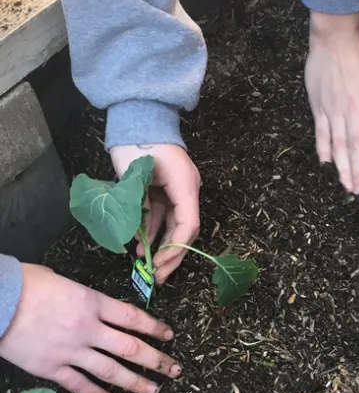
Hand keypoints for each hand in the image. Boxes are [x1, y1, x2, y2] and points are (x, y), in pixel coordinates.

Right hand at [0, 263, 181, 392]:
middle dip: (155, 360)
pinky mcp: (51, 368)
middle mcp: (88, 328)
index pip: (134, 317)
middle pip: (130, 347)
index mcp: (93, 303)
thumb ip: (85, 297)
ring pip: (111, 370)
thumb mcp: (64, 281)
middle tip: (173, 369)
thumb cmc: (27, 284)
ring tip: (153, 390)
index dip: (155, 327)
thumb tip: (94, 304)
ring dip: (135, 382)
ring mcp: (71, 350)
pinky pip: (80, 385)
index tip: (169, 335)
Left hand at [110, 144, 200, 283]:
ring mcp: (178, 190)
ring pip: (175, 225)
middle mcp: (187, 190)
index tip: (159, 264)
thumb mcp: (134, 177)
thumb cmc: (138, 143)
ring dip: (162, 245)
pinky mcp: (167, 190)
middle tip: (157, 276)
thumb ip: (139, 206)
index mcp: (185, 185)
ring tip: (146, 264)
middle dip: (173, 254)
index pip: (189, 224)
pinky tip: (141, 244)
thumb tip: (139, 236)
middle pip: (186, 229)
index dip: (177, 248)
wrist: (139, 117)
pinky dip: (154, 230)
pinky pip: (164, 215)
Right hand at [305, 11, 358, 193]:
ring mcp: (334, 110)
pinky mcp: (319, 107)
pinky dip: (323, 149)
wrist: (336, 38)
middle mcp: (354, 110)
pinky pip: (321, 133)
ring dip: (342, 167)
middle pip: (357, 147)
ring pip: (339, 144)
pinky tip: (326, 164)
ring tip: (345, 185)